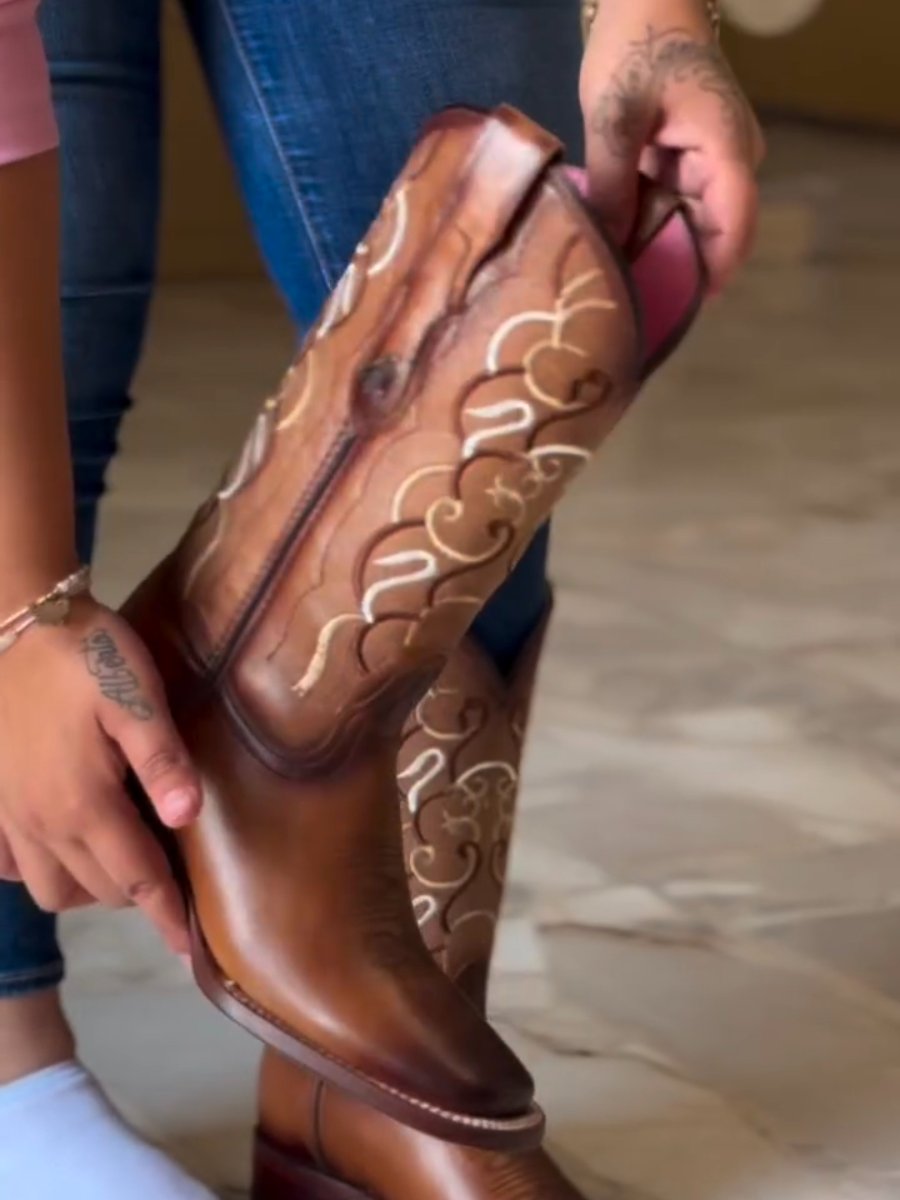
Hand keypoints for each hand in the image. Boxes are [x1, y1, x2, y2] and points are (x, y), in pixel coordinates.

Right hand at [0, 596, 200, 953]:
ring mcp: (10, 815)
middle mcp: (44, 823)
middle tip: (171, 881)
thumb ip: (163, 760)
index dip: (166, 915)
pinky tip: (63, 847)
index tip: (190, 948)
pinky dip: (41, 870)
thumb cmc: (84, 656)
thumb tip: (188, 817)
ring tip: (123, 863)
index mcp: (86, 803)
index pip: (137, 879)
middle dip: (138, 896)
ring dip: (89, 888)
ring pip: (51, 887)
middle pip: (98, 889)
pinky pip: (12, 863)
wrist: (14, 623)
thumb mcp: (136, 697)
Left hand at [580, 0, 764, 291]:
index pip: (734, 225)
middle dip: (679, 270)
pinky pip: (672, 209)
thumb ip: (613, 182)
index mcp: (727, 149)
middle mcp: (728, 163)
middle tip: (634, 306)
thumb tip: (606, 246)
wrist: (646, 4)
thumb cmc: (636, 48)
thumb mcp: (616, 115)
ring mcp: (709, 165)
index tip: (678, 307)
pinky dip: (648, 229)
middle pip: (714, 234)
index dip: (712, 271)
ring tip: (621, 287)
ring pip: (690, 226)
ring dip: (660, 252)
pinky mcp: (686, 165)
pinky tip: (617, 252)